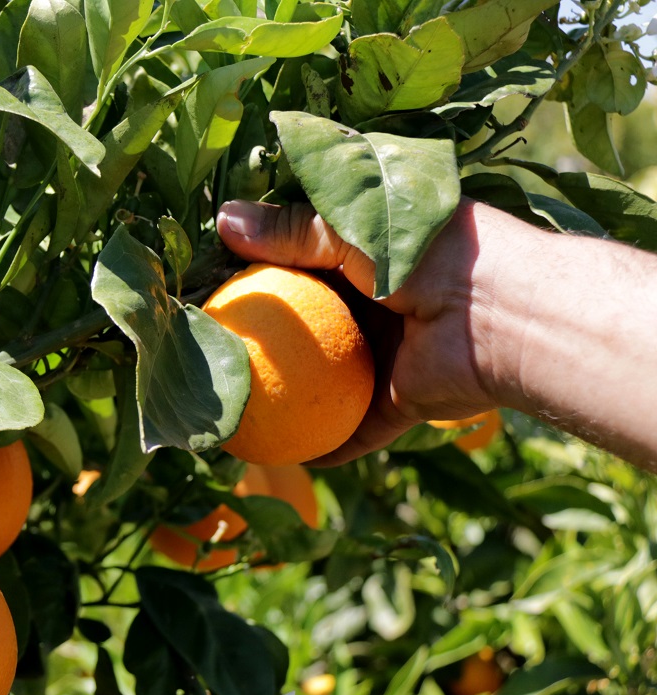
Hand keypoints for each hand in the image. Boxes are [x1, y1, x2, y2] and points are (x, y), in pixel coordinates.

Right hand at [215, 199, 515, 464]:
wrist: (501, 313)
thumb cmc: (426, 252)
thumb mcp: (349, 230)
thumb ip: (291, 230)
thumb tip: (222, 221)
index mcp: (369, 257)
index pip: (303, 265)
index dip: (260, 277)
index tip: (212, 292)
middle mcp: (378, 306)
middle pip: (311, 329)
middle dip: (268, 345)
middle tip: (212, 357)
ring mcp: (390, 355)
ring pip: (329, 383)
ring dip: (290, 399)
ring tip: (235, 411)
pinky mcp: (403, 400)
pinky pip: (357, 429)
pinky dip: (326, 445)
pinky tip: (281, 455)